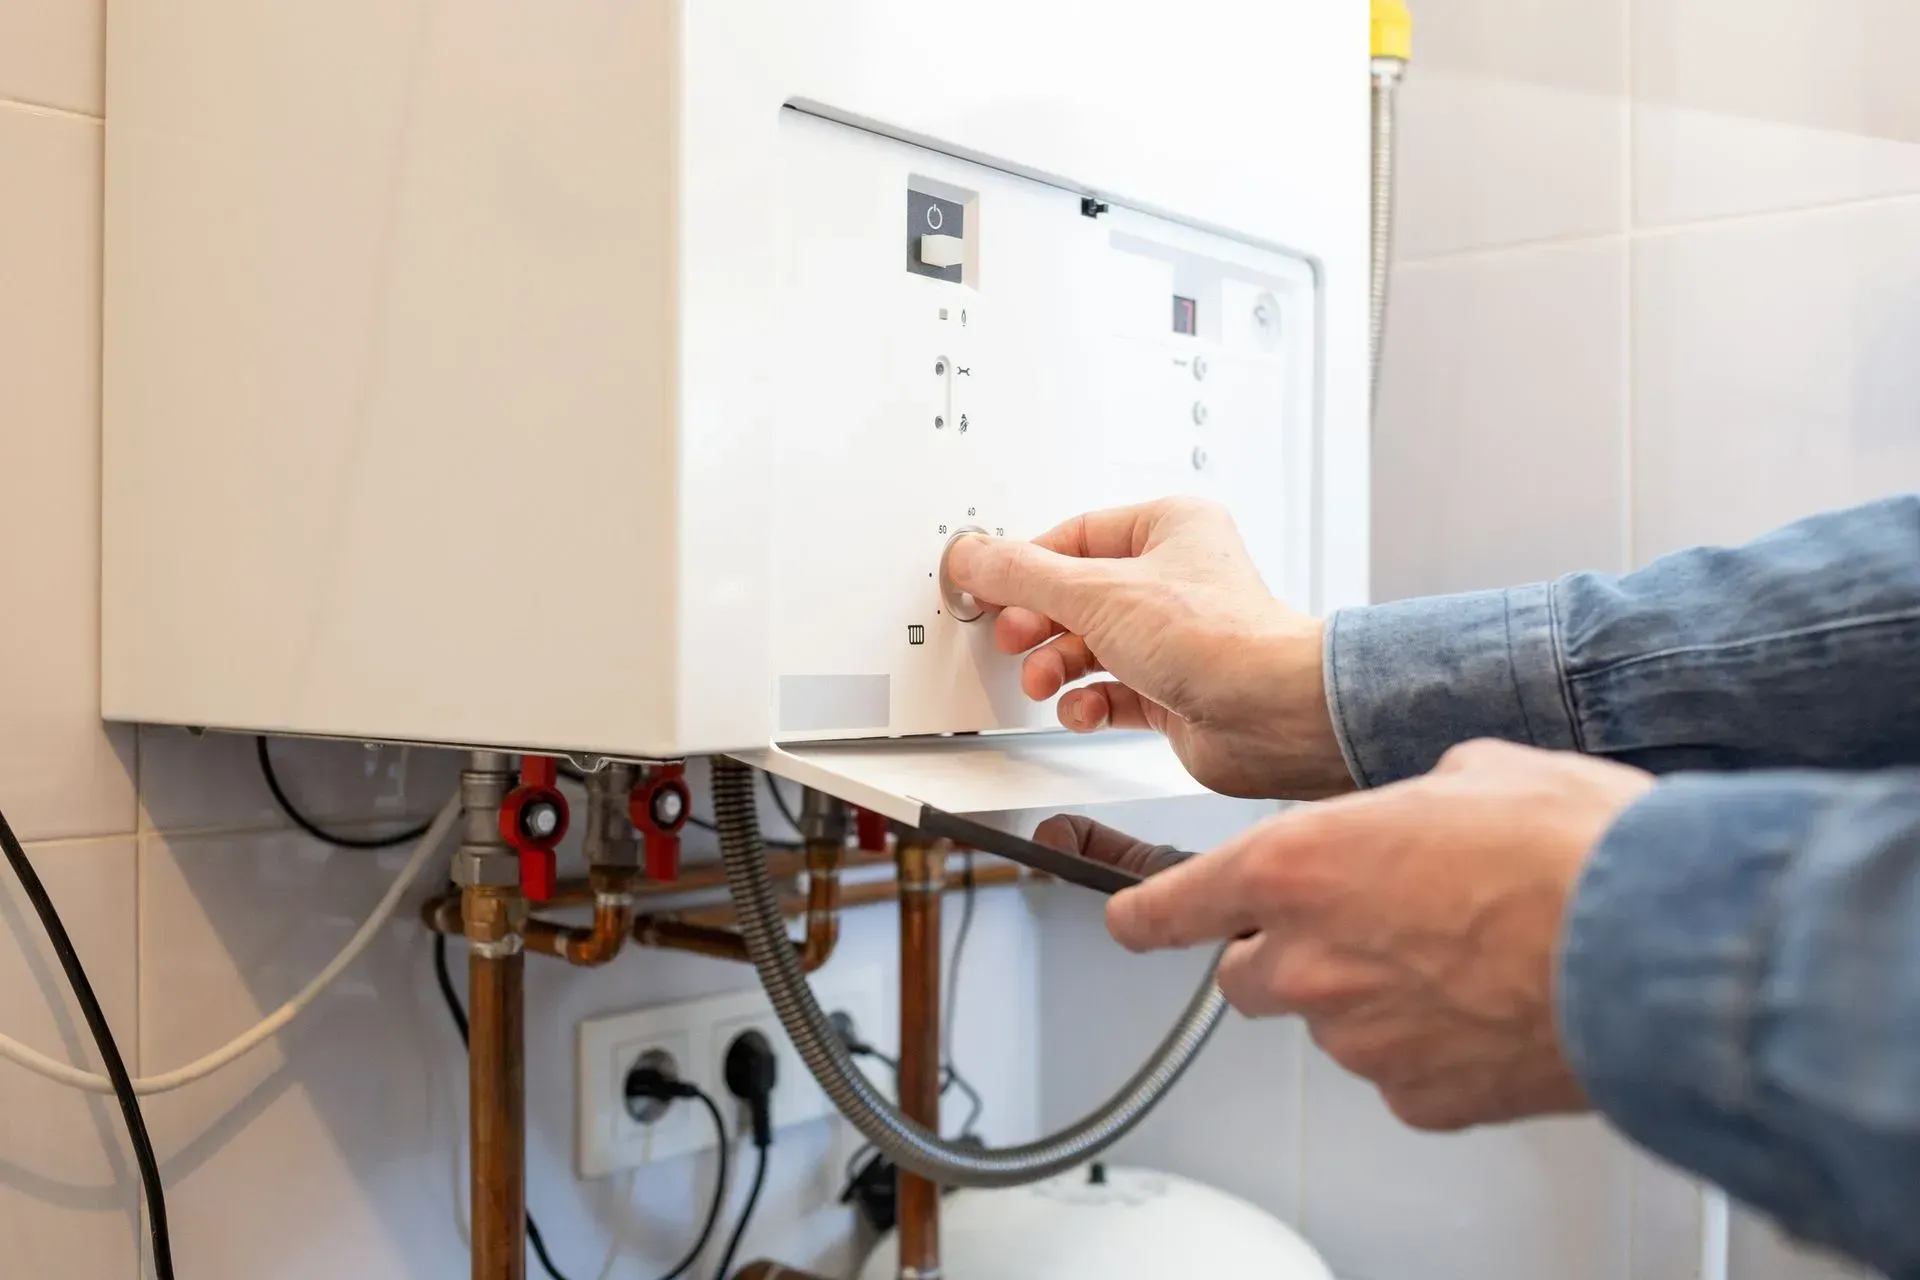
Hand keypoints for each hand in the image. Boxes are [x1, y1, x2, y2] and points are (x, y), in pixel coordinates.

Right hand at [945, 498, 1351, 799]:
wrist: (1272, 716)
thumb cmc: (1221, 640)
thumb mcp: (1097, 592)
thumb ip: (1024, 575)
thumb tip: (974, 555)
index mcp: (1170, 527)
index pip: (1074, 536)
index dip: (1028, 564)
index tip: (989, 585)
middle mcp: (1175, 579)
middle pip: (1076, 594)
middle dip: (1039, 623)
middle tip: (1014, 636)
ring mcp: (1174, 638)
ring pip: (1090, 646)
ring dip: (1057, 666)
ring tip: (1045, 679)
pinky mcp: (1172, 690)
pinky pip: (1111, 692)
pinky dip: (1089, 703)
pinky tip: (1085, 709)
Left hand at [1044, 741, 1655, 1129]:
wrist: (1660, 948)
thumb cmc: (1574, 852)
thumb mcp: (1474, 772)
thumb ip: (1407, 801)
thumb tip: (1420, 810)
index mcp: (1297, 865)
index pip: (1170, 906)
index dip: (1142, 914)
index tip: (1128, 917)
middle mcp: (1310, 959)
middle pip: (1246, 973)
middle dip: (1286, 949)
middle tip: (1366, 922)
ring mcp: (1360, 1038)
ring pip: (1328, 1021)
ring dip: (1367, 994)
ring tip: (1461, 955)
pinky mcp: (1419, 1097)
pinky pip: (1398, 1072)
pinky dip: (1427, 1047)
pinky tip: (1489, 1006)